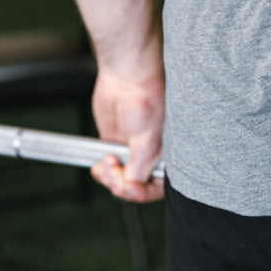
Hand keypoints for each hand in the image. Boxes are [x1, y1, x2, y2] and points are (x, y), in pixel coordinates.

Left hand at [89, 70, 164, 202]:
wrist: (126, 78)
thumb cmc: (147, 101)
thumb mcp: (147, 140)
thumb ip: (140, 167)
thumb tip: (131, 187)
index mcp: (169, 157)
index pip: (158, 187)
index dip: (142, 193)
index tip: (128, 188)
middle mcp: (153, 157)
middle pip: (137, 187)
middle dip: (122, 185)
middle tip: (114, 174)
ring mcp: (133, 153)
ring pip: (120, 180)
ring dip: (110, 177)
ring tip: (107, 162)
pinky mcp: (117, 146)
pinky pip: (108, 169)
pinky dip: (102, 170)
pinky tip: (102, 162)